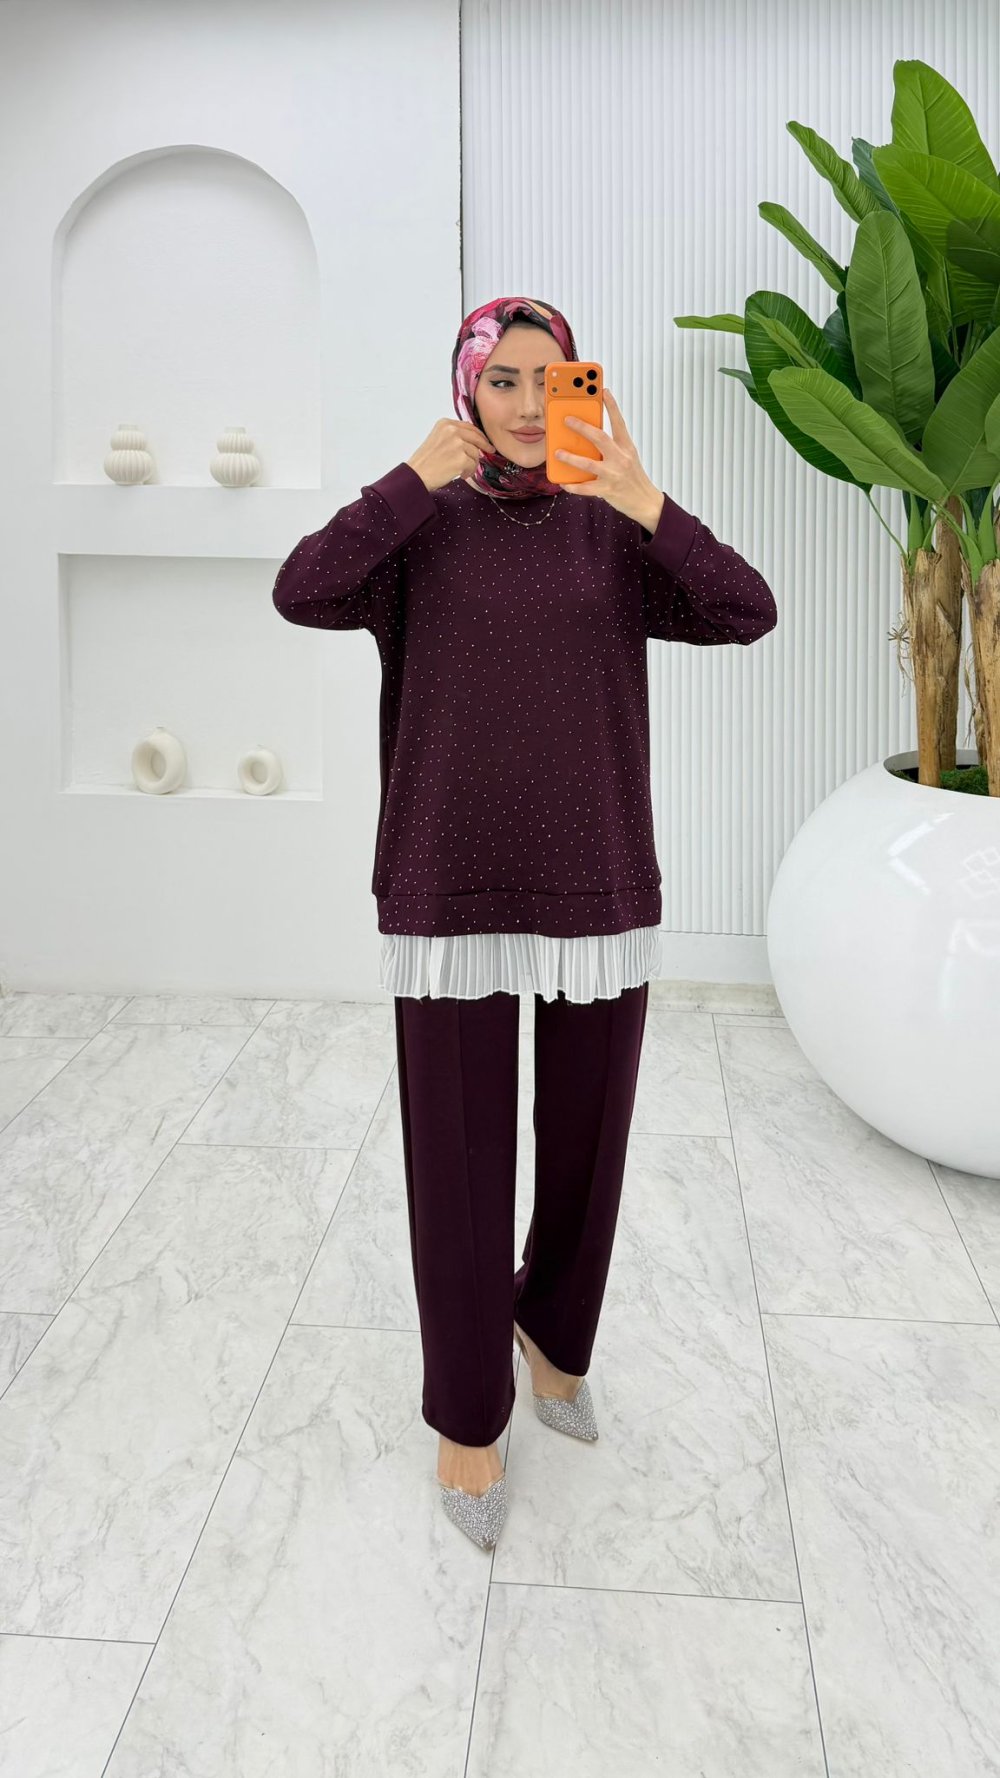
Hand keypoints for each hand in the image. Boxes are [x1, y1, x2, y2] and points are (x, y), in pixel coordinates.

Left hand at [555, 389, 660, 523]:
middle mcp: (621, 458)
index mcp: (626, 447)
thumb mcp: (628, 456)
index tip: (603, 391)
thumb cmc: (633, 476)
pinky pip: (586, 488)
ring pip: (589, 464)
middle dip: (582, 427)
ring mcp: (614, 474)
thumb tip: (587, 437)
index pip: (619, 422)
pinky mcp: (608, 490)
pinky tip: (563, 482)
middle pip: (600, 438)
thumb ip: (611, 446)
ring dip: (571, 458)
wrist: (645, 501)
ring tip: (557, 452)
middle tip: (567, 419)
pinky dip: (573, 486)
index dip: (611, 406)